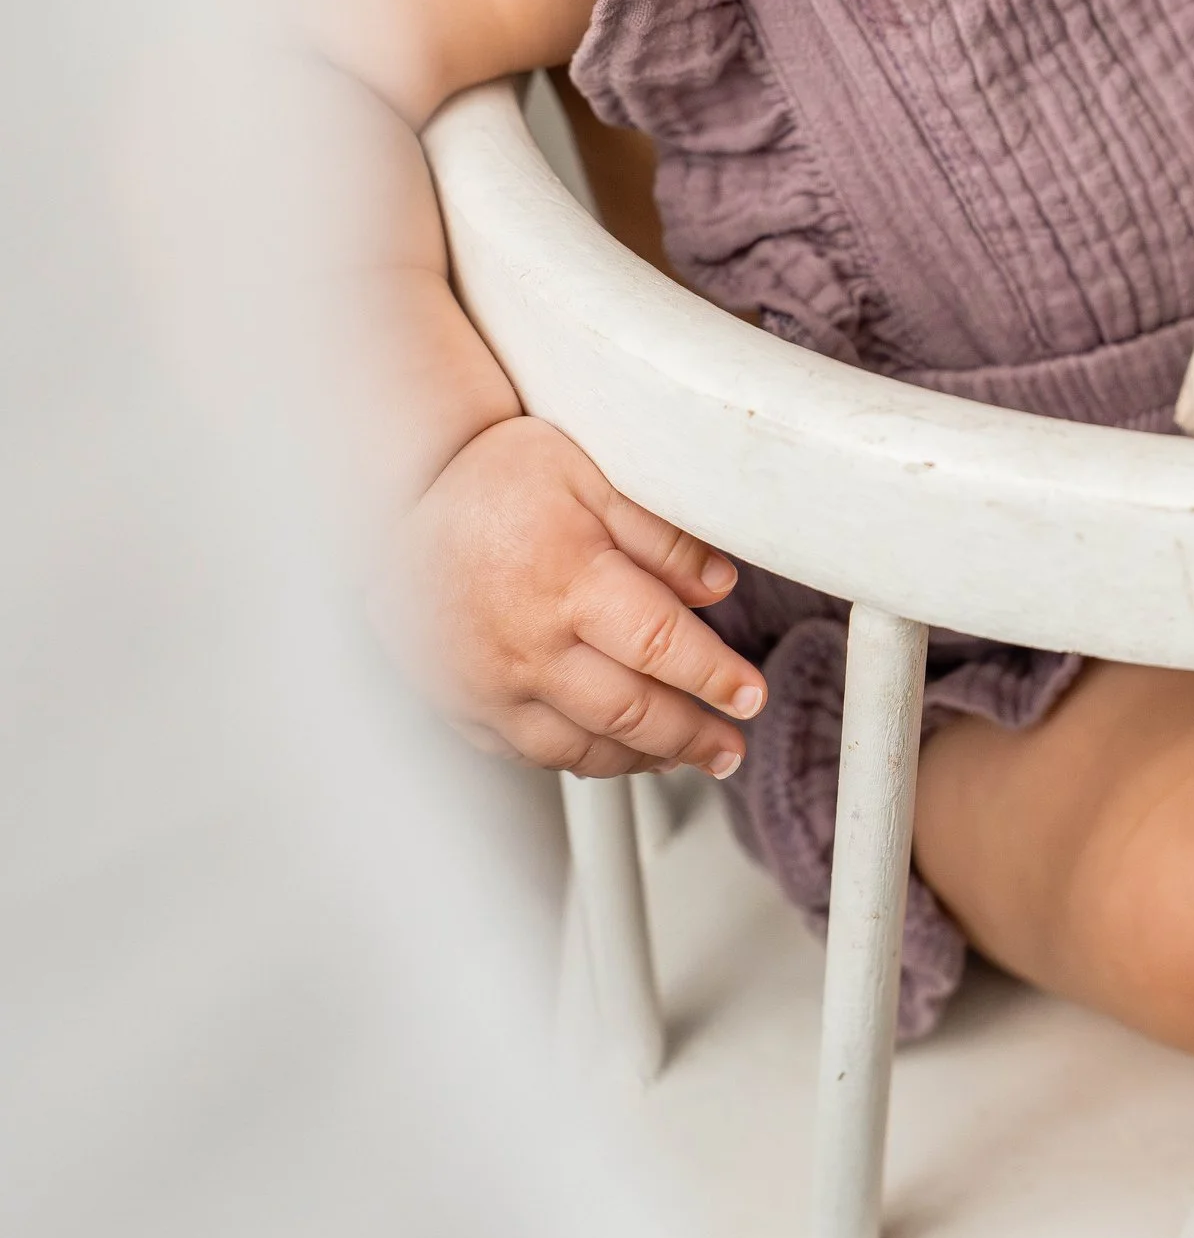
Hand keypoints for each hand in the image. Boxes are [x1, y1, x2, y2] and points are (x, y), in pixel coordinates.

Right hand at [385, 414, 762, 778]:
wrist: (398, 495)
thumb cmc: (495, 477)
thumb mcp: (589, 477)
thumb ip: (659, 535)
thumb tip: (720, 585)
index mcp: (567, 584)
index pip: (662, 648)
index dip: (715, 678)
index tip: (751, 695)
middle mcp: (525, 646)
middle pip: (629, 714)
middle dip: (691, 736)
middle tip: (729, 747)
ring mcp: (486, 685)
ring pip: (579, 748)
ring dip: (640, 760)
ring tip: (682, 757)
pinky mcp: (457, 703)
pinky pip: (526, 752)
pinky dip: (577, 760)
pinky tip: (610, 753)